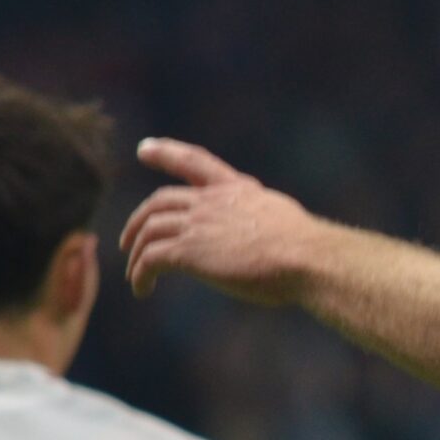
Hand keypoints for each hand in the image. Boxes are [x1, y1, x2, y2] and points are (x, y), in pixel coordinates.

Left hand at [120, 139, 323, 302]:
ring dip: (136, 252)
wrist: (307, 258)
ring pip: (149, 230)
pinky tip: (142, 289)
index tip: (144, 150)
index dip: (167, 153)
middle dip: (139, 220)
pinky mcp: (188, 252)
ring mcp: (198, 224)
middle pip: (160, 202)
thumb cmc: (310, 251)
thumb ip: (266, 224)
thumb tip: (274, 241)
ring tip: (135, 274)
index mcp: (238, 190)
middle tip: (129, 239)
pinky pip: (150, 259)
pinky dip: (140, 274)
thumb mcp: (285, 223)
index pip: (195, 162)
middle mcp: (212, 201)